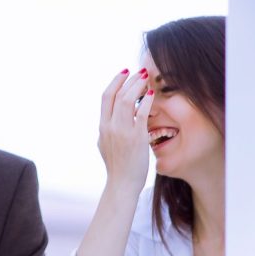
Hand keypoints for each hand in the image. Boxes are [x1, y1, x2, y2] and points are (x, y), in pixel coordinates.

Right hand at [97, 69, 153, 190]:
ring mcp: (122, 131)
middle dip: (128, 79)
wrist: (122, 184)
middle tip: (140, 71)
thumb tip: (109, 120)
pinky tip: (152, 94)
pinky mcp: (136, 138)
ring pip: (126, 99)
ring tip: (147, 78)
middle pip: (115, 94)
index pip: (105, 97)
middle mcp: (109, 126)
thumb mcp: (105, 145)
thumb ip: (107, 131)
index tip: (124, 72)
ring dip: (137, 85)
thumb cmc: (118, 167)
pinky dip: (146, 101)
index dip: (115, 81)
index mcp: (102, 126)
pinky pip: (141, 113)